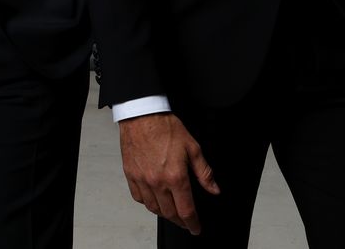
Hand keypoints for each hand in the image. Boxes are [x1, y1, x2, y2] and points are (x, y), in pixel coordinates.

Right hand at [119, 112, 219, 234]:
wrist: (142, 115)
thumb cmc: (165, 127)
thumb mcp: (193, 148)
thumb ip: (204, 173)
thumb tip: (214, 190)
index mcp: (176, 177)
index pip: (186, 210)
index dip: (193, 224)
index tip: (196, 228)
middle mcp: (157, 182)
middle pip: (169, 213)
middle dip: (180, 221)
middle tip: (186, 220)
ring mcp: (142, 179)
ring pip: (153, 208)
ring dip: (164, 213)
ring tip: (171, 211)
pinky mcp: (130, 174)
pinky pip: (138, 197)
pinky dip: (147, 202)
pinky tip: (153, 198)